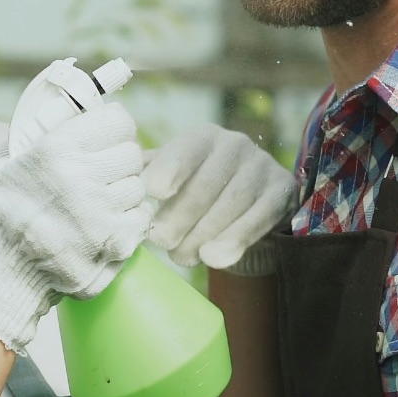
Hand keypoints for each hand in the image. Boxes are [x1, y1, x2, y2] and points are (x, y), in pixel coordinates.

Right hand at [0, 103, 149, 349]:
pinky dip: (129, 220)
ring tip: (99, 201)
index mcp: (57, 150)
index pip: (118, 121)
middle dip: (119, 161)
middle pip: (133, 154)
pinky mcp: (115, 244)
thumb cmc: (6, 210)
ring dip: (123, 192)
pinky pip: (142, 219)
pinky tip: (107, 222)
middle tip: (103, 173)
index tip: (108, 137)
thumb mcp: (12, 158)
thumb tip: (80, 103)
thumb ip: (44, 128)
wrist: (3, 268)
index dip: (114, 128)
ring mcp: (101, 214)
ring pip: (139, 187)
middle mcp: (82, 179)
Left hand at [143, 125, 295, 275]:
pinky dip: (235, 240)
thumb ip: (148, 176)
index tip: (153, 192)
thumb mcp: (173, 178)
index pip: (185, 151)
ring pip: (232, 202)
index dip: (169, 169)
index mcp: (202, 138)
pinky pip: (258, 217)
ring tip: (182, 256)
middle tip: (160, 241)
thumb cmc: (199, 190)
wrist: (251, 206)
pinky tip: (214, 258)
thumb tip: (115, 180)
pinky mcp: (282, 191)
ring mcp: (262, 167)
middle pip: (206, 183)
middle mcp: (234, 145)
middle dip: (180, 216)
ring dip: (204, 234)